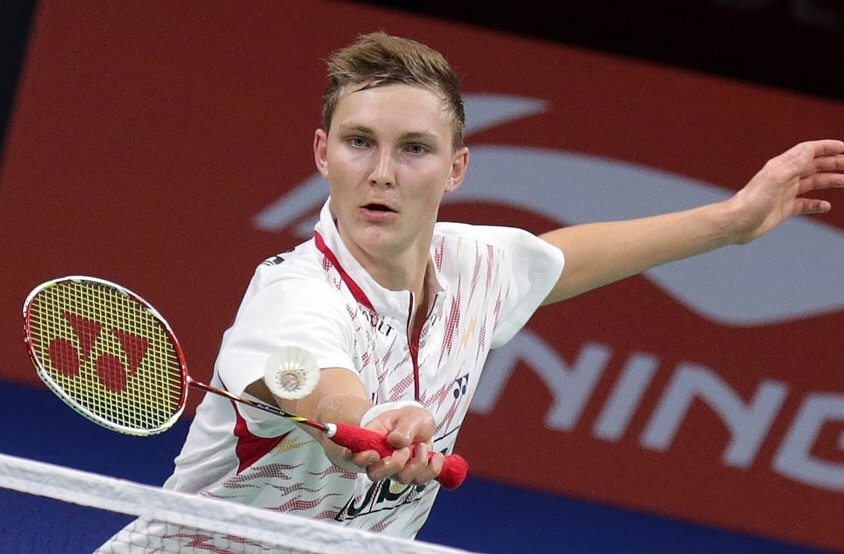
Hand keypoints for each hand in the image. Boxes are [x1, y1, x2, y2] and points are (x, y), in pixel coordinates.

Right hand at [345, 404, 443, 484]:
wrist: (419, 425)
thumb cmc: (408, 418)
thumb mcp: (410, 415)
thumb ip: (404, 426)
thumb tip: (397, 441)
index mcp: (371, 441)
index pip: (354, 456)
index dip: (361, 459)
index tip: (375, 453)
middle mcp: (380, 459)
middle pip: (374, 474)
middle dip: (392, 465)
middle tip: (405, 450)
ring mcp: (395, 470)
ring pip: (400, 479)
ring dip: (416, 463)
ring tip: (423, 445)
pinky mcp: (411, 475)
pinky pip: (420, 481)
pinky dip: (432, 470)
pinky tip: (437, 456)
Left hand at [727, 139, 843, 243]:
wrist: (737, 223)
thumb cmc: (752, 201)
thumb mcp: (775, 179)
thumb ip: (794, 164)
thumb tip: (810, 150)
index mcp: (782, 166)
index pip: (808, 151)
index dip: (826, 147)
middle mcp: (785, 177)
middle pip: (814, 166)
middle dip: (833, 164)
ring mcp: (786, 193)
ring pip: (813, 183)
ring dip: (830, 181)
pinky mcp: (785, 209)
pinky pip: (805, 204)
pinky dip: (817, 204)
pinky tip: (826, 206)